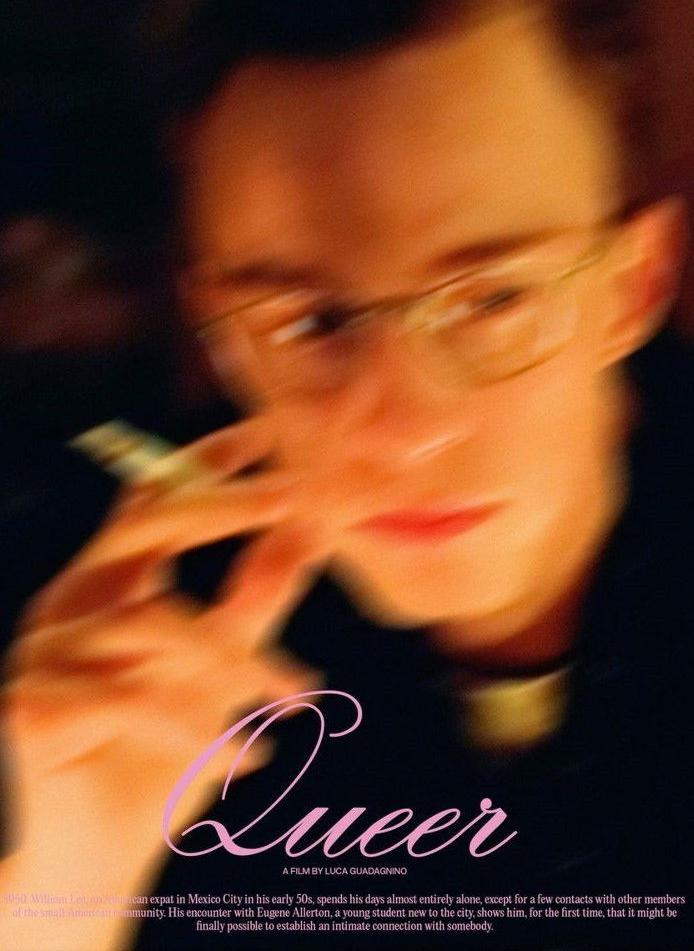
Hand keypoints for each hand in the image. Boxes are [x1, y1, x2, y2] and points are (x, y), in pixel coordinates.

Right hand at [0, 416, 325, 891]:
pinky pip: (130, 701)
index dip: (203, 461)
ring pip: (154, 625)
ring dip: (237, 662)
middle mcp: (70, 600)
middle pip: (143, 527)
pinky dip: (198, 731)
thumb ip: (255, 598)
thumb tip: (308, 529)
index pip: (151, 500)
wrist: (96, 860)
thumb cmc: (161, 755)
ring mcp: (43, 649)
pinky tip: (248, 763)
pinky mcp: (32, 705)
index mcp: (109, 581)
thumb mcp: (222, 670)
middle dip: (221, 504)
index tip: (265, 430)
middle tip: (296, 494)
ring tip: (298, 697)